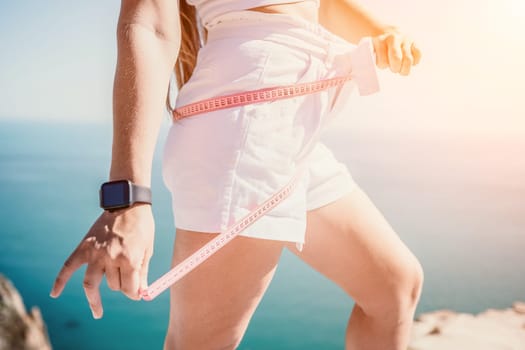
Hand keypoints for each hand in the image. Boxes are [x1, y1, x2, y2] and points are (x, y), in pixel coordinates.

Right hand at [50, 203, 154, 318]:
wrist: (127, 204)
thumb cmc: (142, 227)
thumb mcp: (148, 250)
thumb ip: (142, 273)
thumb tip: (141, 293)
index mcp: (129, 259)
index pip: (129, 289)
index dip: (134, 293)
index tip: (137, 293)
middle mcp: (111, 258)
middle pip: (113, 286)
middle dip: (121, 286)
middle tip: (125, 281)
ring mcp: (95, 253)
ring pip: (91, 284)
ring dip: (96, 296)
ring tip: (97, 310)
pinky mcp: (84, 247)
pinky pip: (68, 267)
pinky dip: (59, 281)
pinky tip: (55, 293)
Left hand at [372, 27, 421, 75]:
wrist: (384, 32)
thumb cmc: (376, 47)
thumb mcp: (370, 50)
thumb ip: (370, 59)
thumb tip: (371, 75)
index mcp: (380, 41)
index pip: (383, 62)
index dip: (383, 66)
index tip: (382, 63)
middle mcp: (394, 38)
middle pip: (397, 60)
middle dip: (395, 69)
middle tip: (393, 68)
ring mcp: (405, 39)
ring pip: (408, 60)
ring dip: (404, 68)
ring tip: (400, 68)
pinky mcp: (414, 41)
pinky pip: (418, 54)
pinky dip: (415, 62)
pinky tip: (409, 62)